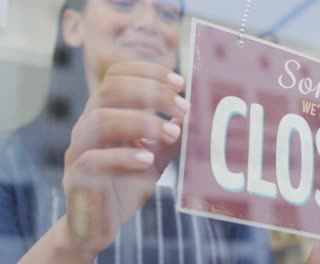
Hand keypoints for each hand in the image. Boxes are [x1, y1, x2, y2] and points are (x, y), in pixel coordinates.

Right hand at [61, 61, 188, 254]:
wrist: (99, 224)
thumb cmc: (127, 183)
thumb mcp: (156, 156)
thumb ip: (172, 136)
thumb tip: (193, 115)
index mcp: (105, 113)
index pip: (117, 76)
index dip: (149, 72)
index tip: (180, 83)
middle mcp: (88, 126)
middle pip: (110, 89)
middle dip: (151, 93)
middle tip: (184, 108)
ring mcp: (78, 150)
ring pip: (100, 120)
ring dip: (142, 122)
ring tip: (172, 133)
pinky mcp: (76, 178)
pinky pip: (93, 159)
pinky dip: (124, 156)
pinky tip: (148, 160)